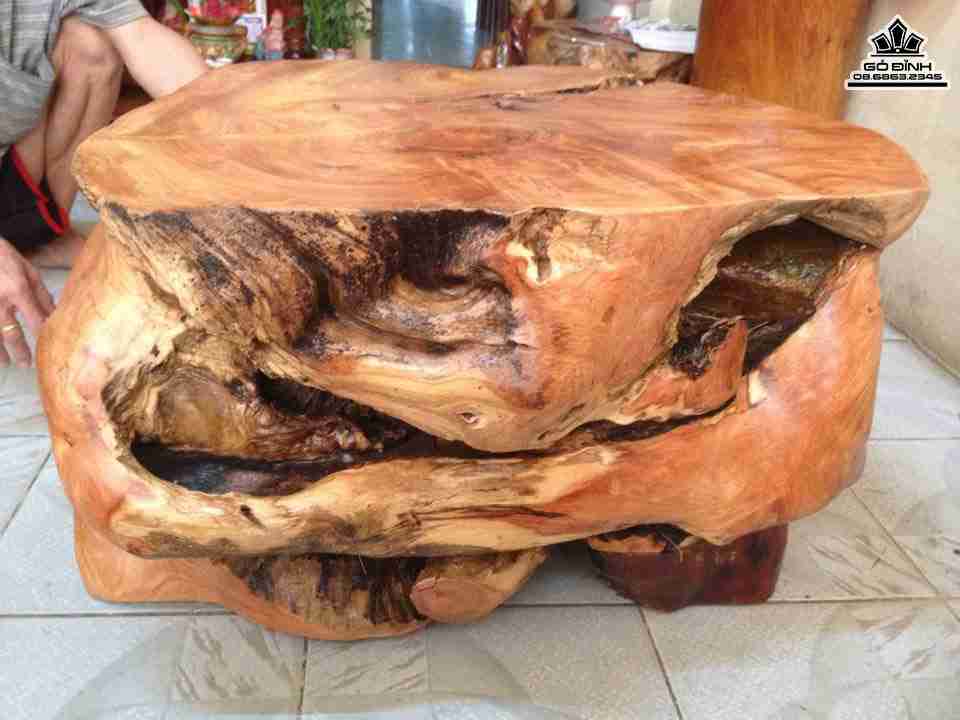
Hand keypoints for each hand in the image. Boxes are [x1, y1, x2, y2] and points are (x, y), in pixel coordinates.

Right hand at [0, 236, 55, 367]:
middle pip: (10, 333)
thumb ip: (40, 293)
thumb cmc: (3, 256)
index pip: (35, 319)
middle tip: (26, 365)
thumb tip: (55, 313)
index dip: (43, 335)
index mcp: (17, 290)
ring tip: (4, 363)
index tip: (49, 348)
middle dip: (19, 351)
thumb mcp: (27, 269)